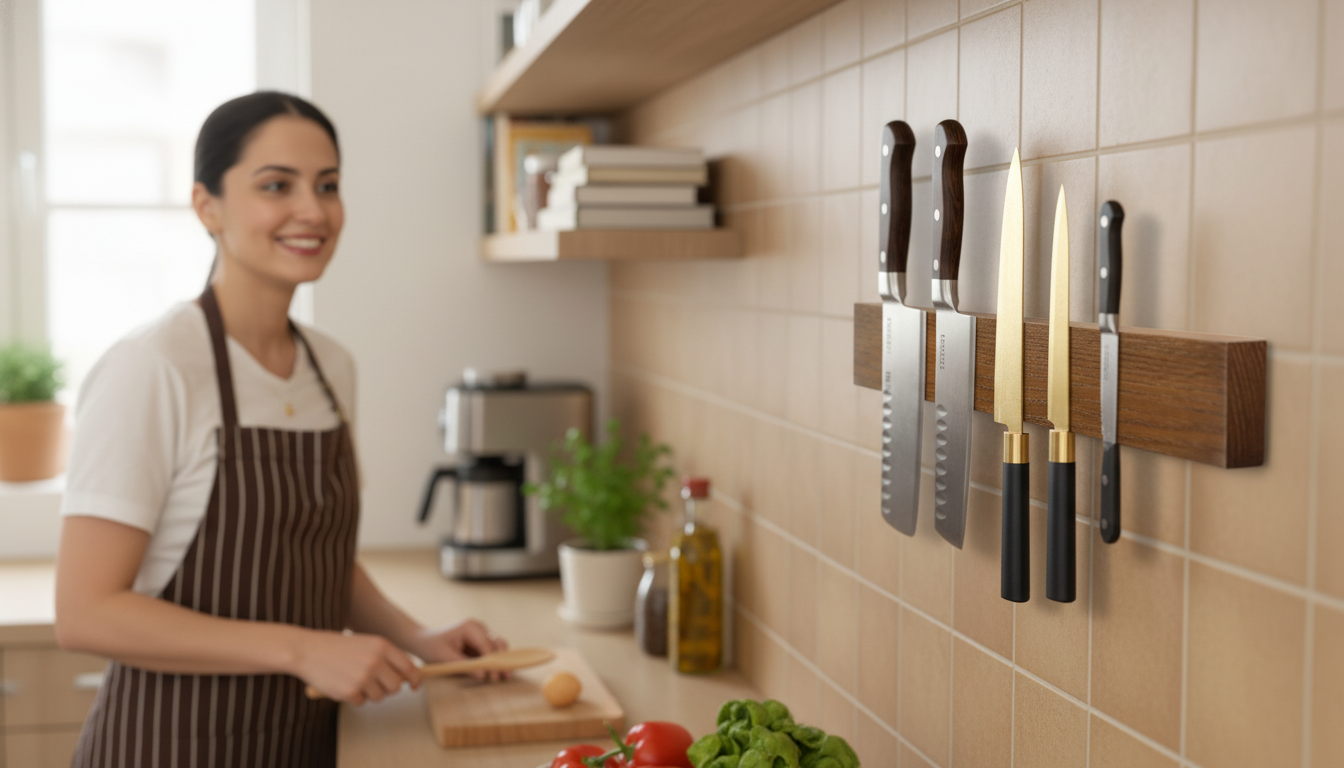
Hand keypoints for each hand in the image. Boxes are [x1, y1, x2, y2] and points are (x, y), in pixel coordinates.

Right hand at [294, 630, 421, 704]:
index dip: (415, 679)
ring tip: (355, 680)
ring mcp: (363, 677)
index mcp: (382, 646)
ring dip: (370, 693)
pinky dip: (354, 697)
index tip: (415, 686)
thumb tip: (408, 677)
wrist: (308, 650)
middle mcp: (375, 661)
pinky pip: (361, 702)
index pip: (409, 668)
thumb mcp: (367, 644)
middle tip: (374, 682)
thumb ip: (387, 657)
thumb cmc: (338, 647)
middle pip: (396, 687)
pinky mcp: (350, 691)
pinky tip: (343, 683)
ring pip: (379, 697)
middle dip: (387, 688)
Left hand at [411, 618, 509, 680]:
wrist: (423, 641)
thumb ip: (464, 666)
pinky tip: (496, 673)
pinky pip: (491, 651)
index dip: (492, 661)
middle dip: (500, 661)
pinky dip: (494, 661)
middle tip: (502, 678)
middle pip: (496, 644)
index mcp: (470, 627)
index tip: (494, 676)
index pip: (486, 644)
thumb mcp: (445, 658)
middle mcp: (479, 627)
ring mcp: (481, 633)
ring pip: (498, 646)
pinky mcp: (480, 641)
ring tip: (503, 676)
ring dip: (500, 661)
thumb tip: (483, 675)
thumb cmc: (431, 647)